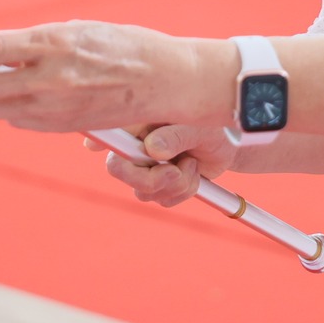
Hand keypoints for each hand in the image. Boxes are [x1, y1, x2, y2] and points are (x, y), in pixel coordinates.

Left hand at [0, 22, 229, 133]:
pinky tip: (6, 97)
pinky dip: (5, 109)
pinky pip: (20, 122)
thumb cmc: (125, 45)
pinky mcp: (65, 128)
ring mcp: (57, 107)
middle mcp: (50, 78)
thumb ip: (36, 44)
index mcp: (53, 43)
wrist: (169, 82)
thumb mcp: (78, 30)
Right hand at [85, 125, 238, 206]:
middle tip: (174, 171)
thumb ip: (176, 135)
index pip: (109, 131)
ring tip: (192, 164)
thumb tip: (153, 149)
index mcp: (140, 122)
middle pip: (118, 170)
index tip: (93, 145)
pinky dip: (183, 191)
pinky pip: (163, 200)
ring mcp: (146, 166)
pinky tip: (194, 174)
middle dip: (148, 178)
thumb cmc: (213, 125)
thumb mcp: (199, 126)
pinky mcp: (159, 184)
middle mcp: (137, 144)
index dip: (96, 138)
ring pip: (143, 191)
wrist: (230, 145)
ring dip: (175, 184)